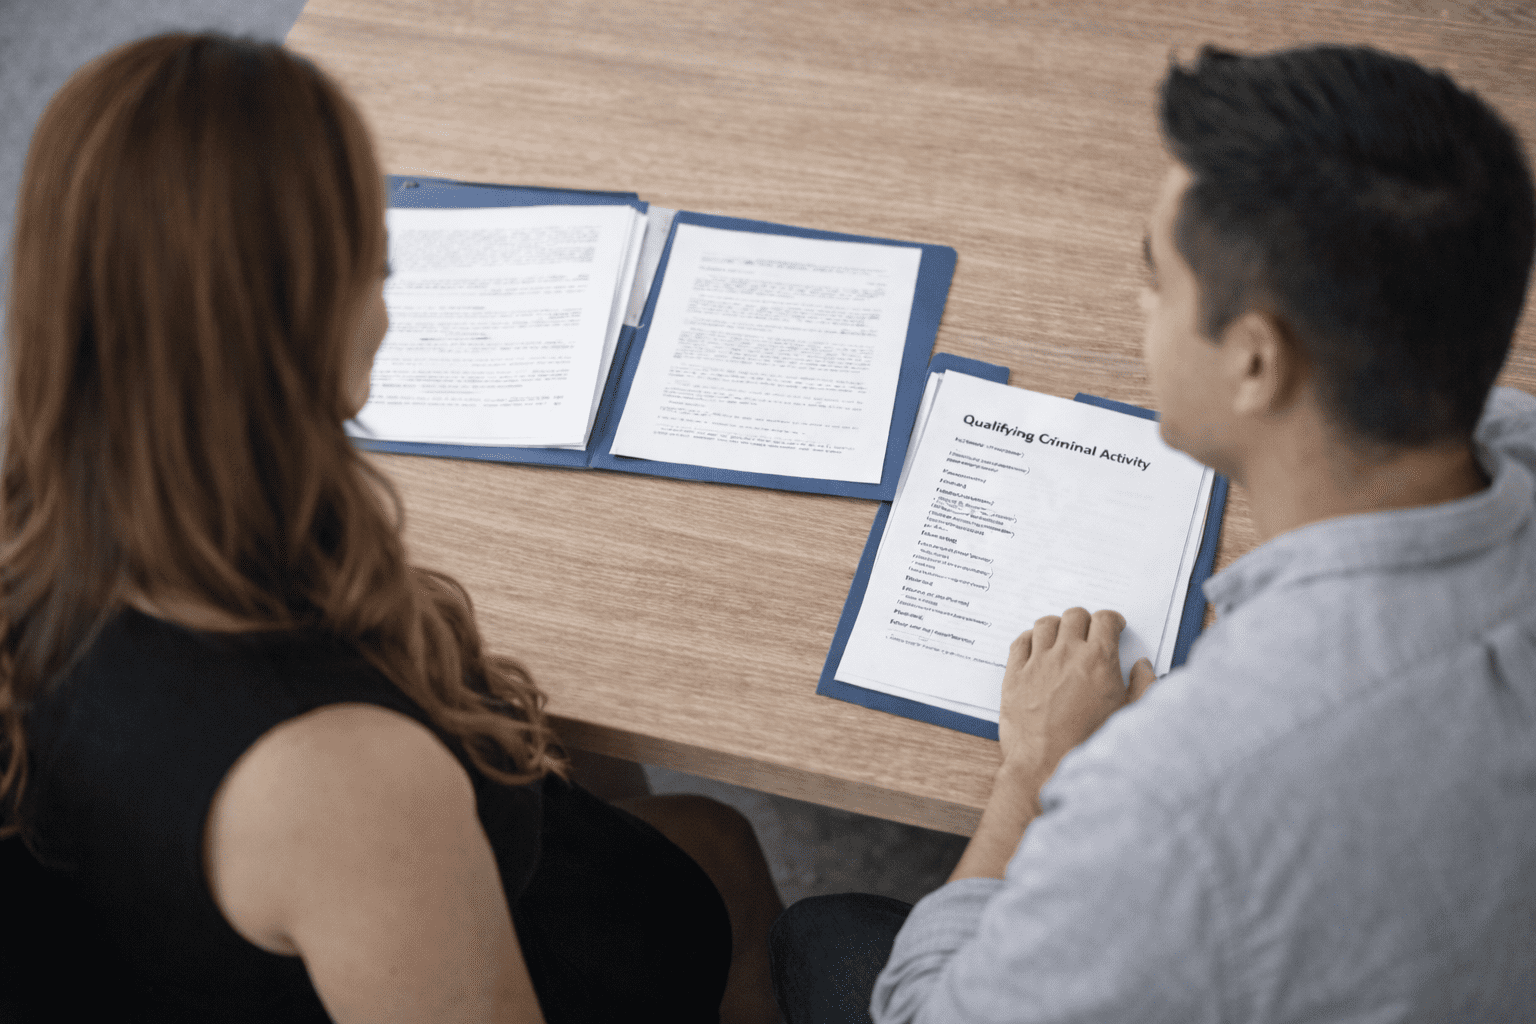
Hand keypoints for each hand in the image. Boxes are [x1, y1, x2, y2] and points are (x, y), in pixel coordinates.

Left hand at [998, 607, 1155, 781]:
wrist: (1047, 767)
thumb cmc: (1089, 745)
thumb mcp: (1129, 716)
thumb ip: (1143, 686)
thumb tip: (1143, 666)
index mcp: (1099, 660)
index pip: (1104, 619)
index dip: (1110, 620)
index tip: (1112, 627)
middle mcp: (1066, 654)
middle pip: (1075, 616)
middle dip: (1085, 622)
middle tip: (1088, 635)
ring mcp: (1037, 663)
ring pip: (1045, 624)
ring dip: (1056, 628)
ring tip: (1061, 640)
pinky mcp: (1014, 676)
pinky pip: (1020, 643)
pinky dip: (1029, 640)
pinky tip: (1036, 649)